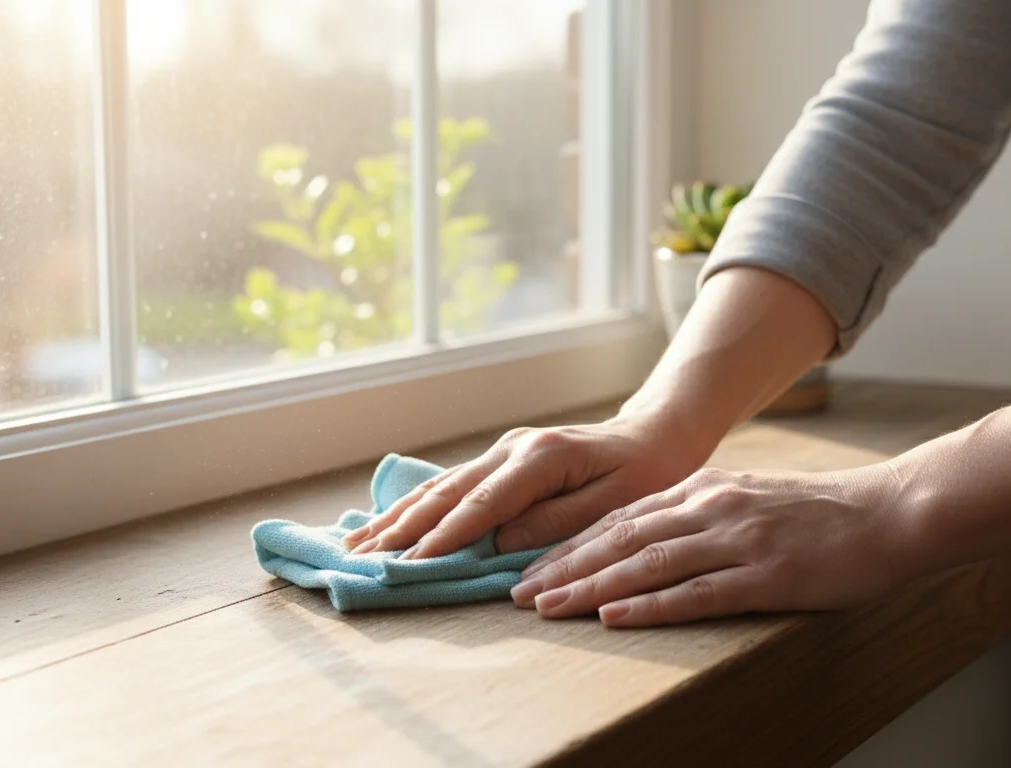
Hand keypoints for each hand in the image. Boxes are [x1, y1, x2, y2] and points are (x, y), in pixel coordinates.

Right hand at [341, 415, 709, 558]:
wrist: (652, 436)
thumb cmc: (642, 473)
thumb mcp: (613, 503)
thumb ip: (555, 522)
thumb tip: (498, 542)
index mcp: (540, 457)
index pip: (482, 503)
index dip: (445, 536)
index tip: (411, 563)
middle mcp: (513, 448)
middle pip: (448, 492)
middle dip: (402, 527)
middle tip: (363, 557)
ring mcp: (502, 450)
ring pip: (440, 486)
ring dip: (397, 516)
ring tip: (357, 543)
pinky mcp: (499, 460)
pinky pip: (450, 485)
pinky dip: (415, 505)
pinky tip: (385, 521)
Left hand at [508, 464, 907, 626]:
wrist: (890, 513)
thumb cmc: (820, 513)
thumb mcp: (749, 497)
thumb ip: (701, 512)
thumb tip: (650, 537)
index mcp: (705, 488)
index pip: (621, 518)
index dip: (571, 544)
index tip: (531, 567)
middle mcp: (712, 507)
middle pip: (621, 539)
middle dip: (564, 566)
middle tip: (518, 591)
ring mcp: (739, 540)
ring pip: (647, 564)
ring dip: (591, 586)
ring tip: (549, 605)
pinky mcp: (767, 576)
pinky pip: (697, 593)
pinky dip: (650, 605)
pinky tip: (614, 617)